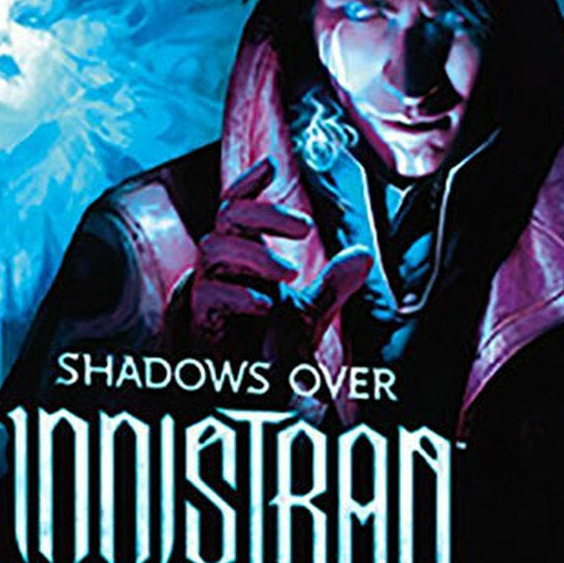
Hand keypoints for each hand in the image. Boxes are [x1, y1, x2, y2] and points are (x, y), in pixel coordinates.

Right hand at [190, 157, 371, 362]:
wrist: (252, 397)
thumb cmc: (270, 350)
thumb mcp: (309, 314)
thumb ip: (332, 285)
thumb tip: (363, 254)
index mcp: (243, 255)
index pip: (237, 206)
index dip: (250, 183)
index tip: (271, 165)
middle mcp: (223, 266)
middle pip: (227, 216)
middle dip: (264, 213)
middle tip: (304, 226)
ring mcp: (208, 291)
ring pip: (214, 247)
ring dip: (256, 255)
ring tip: (290, 273)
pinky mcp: (200, 320)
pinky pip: (209, 294)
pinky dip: (238, 294)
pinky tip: (265, 304)